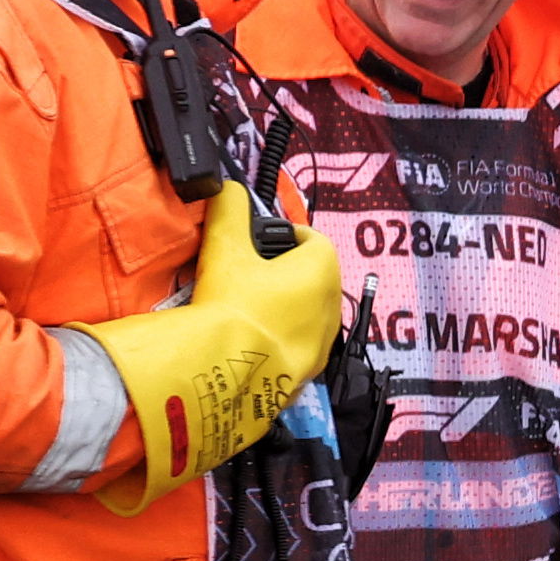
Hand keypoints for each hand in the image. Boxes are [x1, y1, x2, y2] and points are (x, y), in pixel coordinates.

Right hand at [80, 179, 346, 506]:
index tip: (263, 237)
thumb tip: (228, 188)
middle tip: (250, 270)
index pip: (315, 240)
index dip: (289, 234)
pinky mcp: (310, 370)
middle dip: (286, 270)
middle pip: (313, 277)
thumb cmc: (233, 302)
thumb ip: (228, 210)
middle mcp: (334, 306)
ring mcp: (325, 342)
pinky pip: (298, 343)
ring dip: (285, 304)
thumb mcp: (224, 247)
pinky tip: (250, 336)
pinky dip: (280, 334)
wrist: (230, 372)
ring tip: (246, 303)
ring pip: (308, 312)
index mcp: (323, 270)